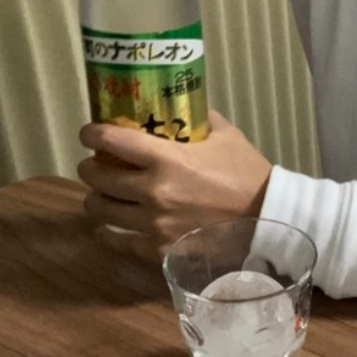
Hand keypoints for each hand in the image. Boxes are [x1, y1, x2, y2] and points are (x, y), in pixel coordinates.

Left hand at [76, 110, 272, 262]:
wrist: (268, 217)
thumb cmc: (246, 173)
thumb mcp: (225, 135)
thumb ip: (199, 119)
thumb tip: (183, 105)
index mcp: (168, 159)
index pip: (112, 141)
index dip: (92, 134)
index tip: (89, 133)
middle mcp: (154, 192)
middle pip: (98, 178)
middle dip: (90, 168)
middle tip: (95, 164)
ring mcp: (154, 224)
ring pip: (101, 211)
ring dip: (96, 199)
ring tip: (102, 195)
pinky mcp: (160, 250)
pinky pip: (119, 241)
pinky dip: (110, 233)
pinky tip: (110, 228)